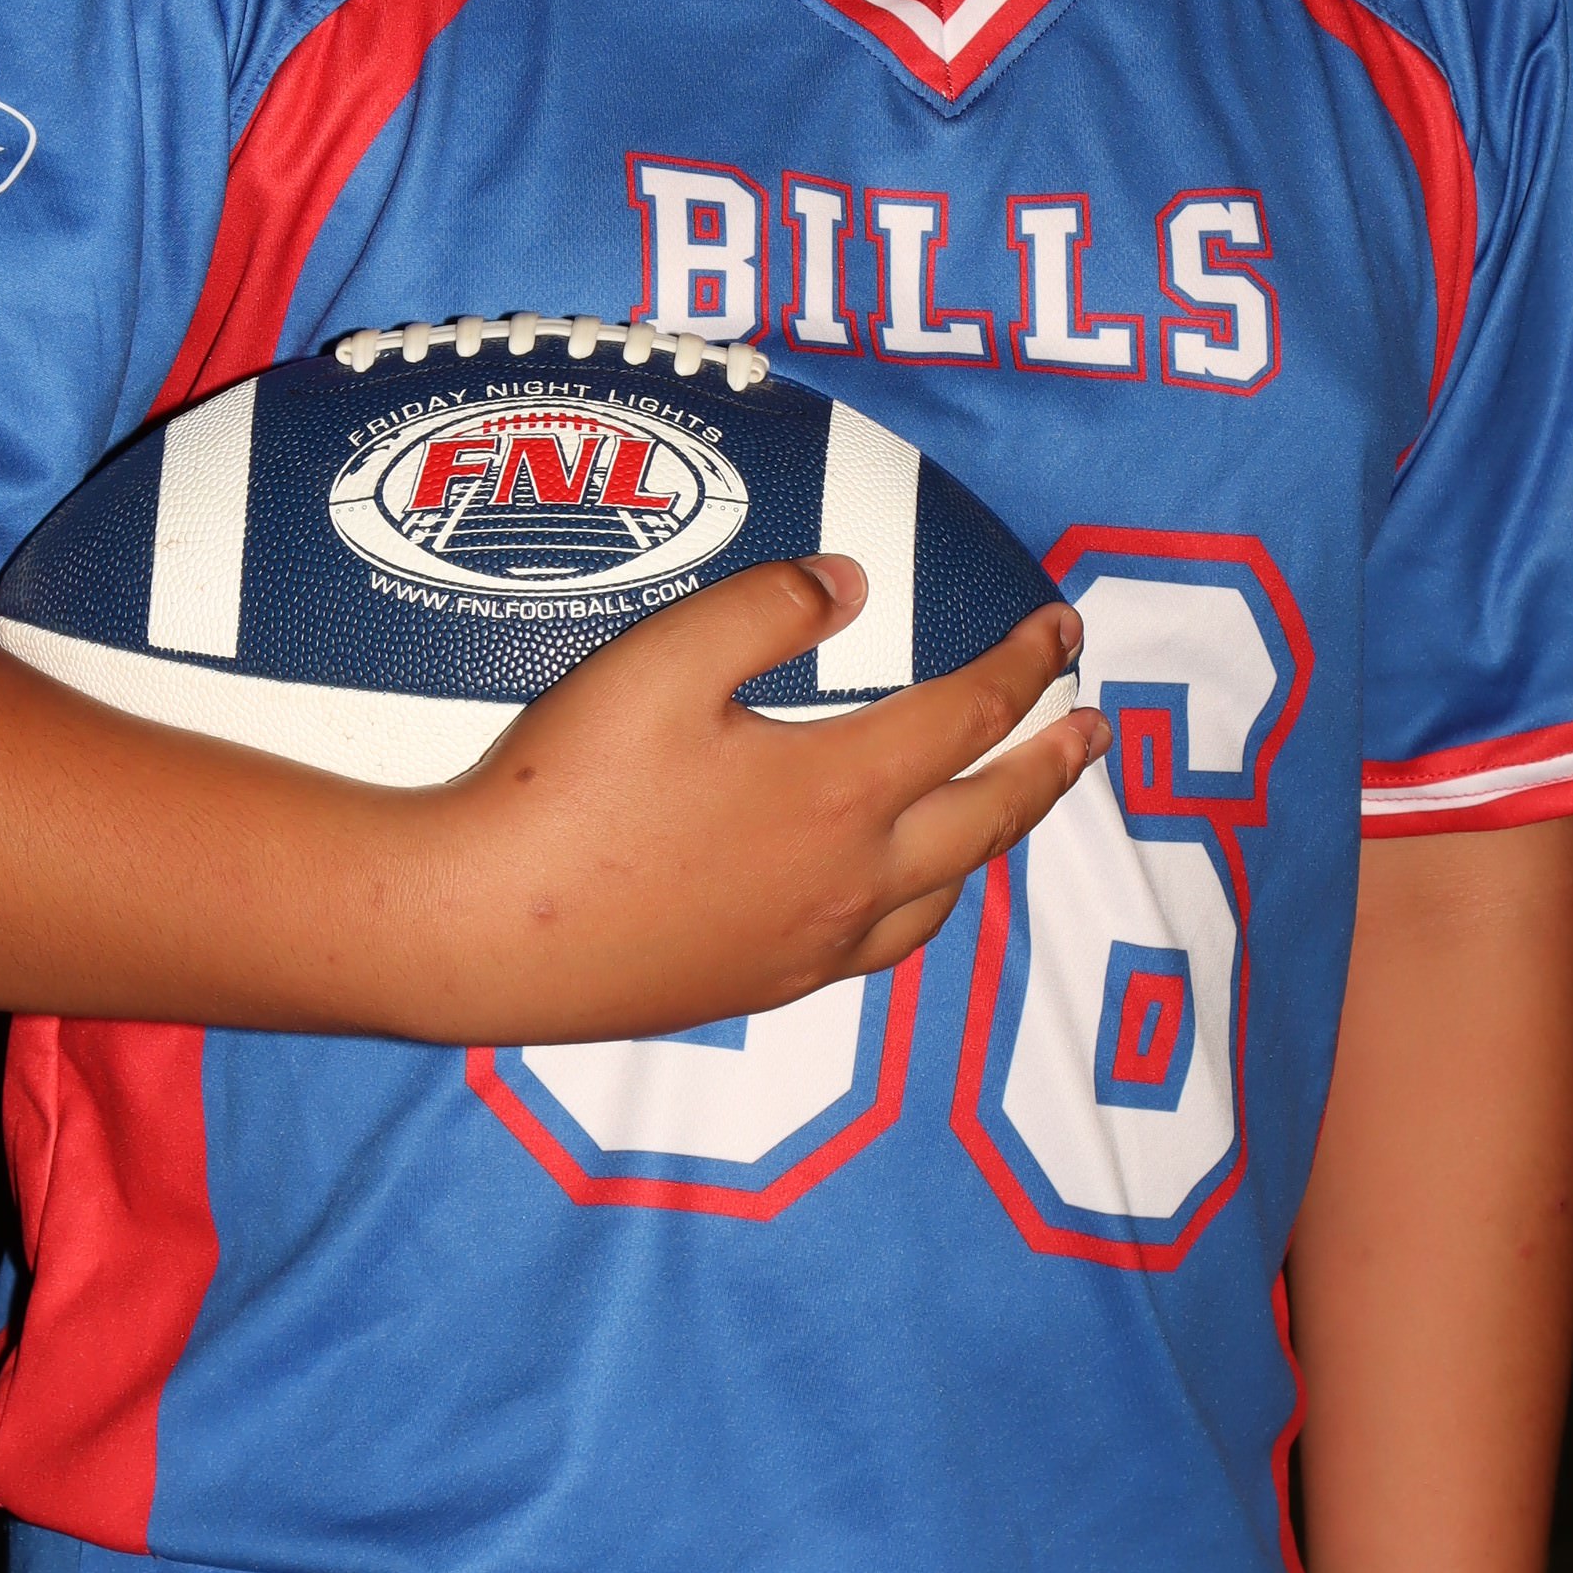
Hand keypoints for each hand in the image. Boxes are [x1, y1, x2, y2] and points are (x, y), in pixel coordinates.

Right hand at [425, 554, 1103, 1043]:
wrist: (481, 933)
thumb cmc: (565, 790)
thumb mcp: (663, 660)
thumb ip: (768, 607)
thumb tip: (851, 584)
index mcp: (841, 791)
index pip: (970, 714)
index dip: (1027, 664)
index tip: (1064, 628)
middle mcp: (849, 881)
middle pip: (986, 818)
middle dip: (1049, 767)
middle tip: (1092, 731)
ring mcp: (808, 948)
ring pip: (940, 896)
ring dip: (991, 843)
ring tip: (1004, 811)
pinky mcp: (757, 988)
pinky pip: (877, 947)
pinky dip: (918, 906)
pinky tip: (890, 896)